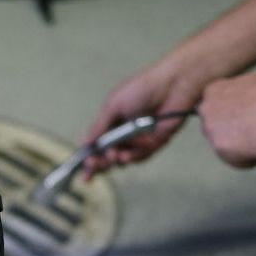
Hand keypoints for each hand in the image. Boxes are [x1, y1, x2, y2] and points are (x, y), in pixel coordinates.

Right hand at [83, 61, 203, 178]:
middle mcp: (124, 132)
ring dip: (115, 160)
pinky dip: (133, 157)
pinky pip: (140, 157)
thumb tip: (82, 143)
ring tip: (113, 155)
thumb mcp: (113, 105)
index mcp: (111, 121)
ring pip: (123, 159)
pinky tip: (127, 155)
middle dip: (100, 163)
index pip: (96, 144)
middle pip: (108, 156)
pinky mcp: (154, 143)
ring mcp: (139, 139)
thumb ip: (98, 127)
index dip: (89, 158)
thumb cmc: (142, 88)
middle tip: (94, 165)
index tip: (84, 170)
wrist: (173, 85)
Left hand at [198, 73, 255, 167]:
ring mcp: (211, 129)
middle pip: (216, 130)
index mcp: (213, 90)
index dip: (232, 116)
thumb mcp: (253, 86)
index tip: (245, 119)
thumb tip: (240, 113)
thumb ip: (238, 100)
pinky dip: (252, 159)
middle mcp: (206, 109)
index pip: (214, 111)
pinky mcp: (221, 148)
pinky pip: (238, 161)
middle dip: (233, 134)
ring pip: (227, 147)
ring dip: (243, 147)